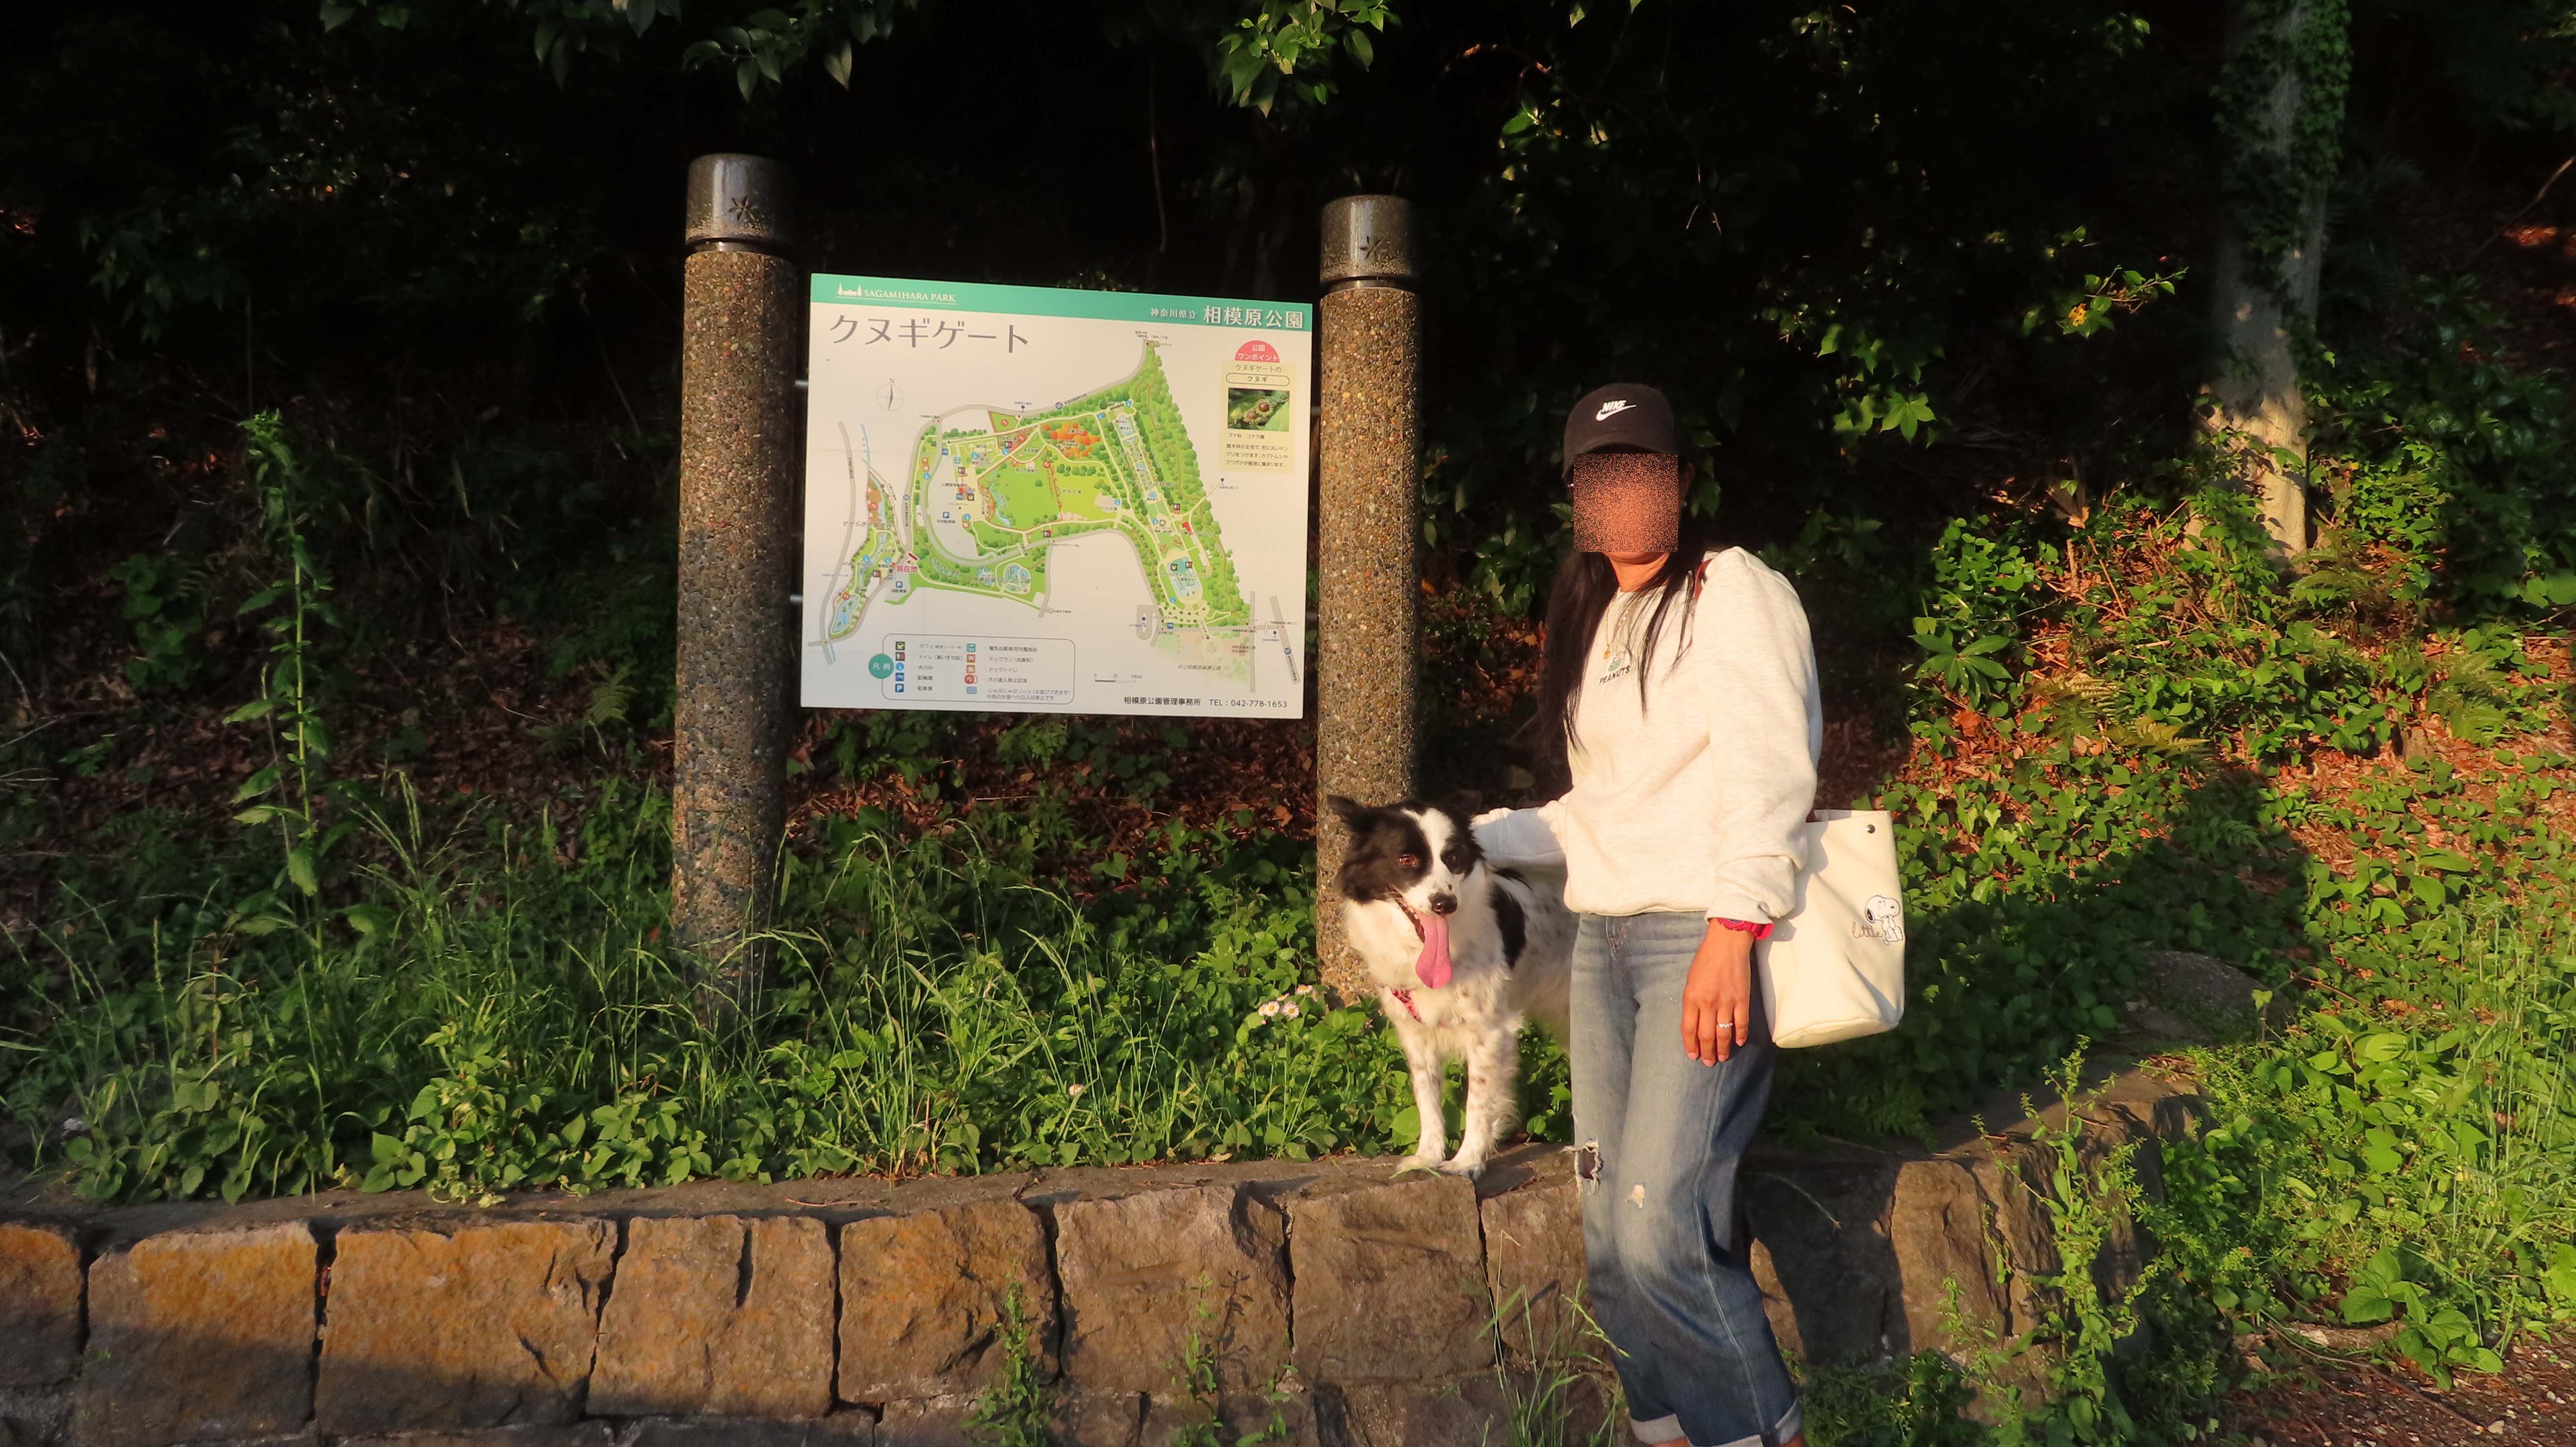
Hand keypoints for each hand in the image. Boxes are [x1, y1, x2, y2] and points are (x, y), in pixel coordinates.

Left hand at [1681, 923, 1753, 1065]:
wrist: (1726, 944)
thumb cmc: (1705, 960)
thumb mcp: (1690, 981)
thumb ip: (1692, 1002)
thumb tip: (1695, 1023)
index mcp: (1691, 998)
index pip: (1689, 1029)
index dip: (1690, 1045)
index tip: (1693, 1055)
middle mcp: (1708, 1003)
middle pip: (1706, 1036)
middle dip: (1706, 1052)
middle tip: (1708, 1063)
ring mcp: (1726, 1002)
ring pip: (1724, 1033)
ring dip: (1723, 1049)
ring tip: (1721, 1058)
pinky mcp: (1742, 999)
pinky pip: (1741, 1023)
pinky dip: (1740, 1035)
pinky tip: (1739, 1042)